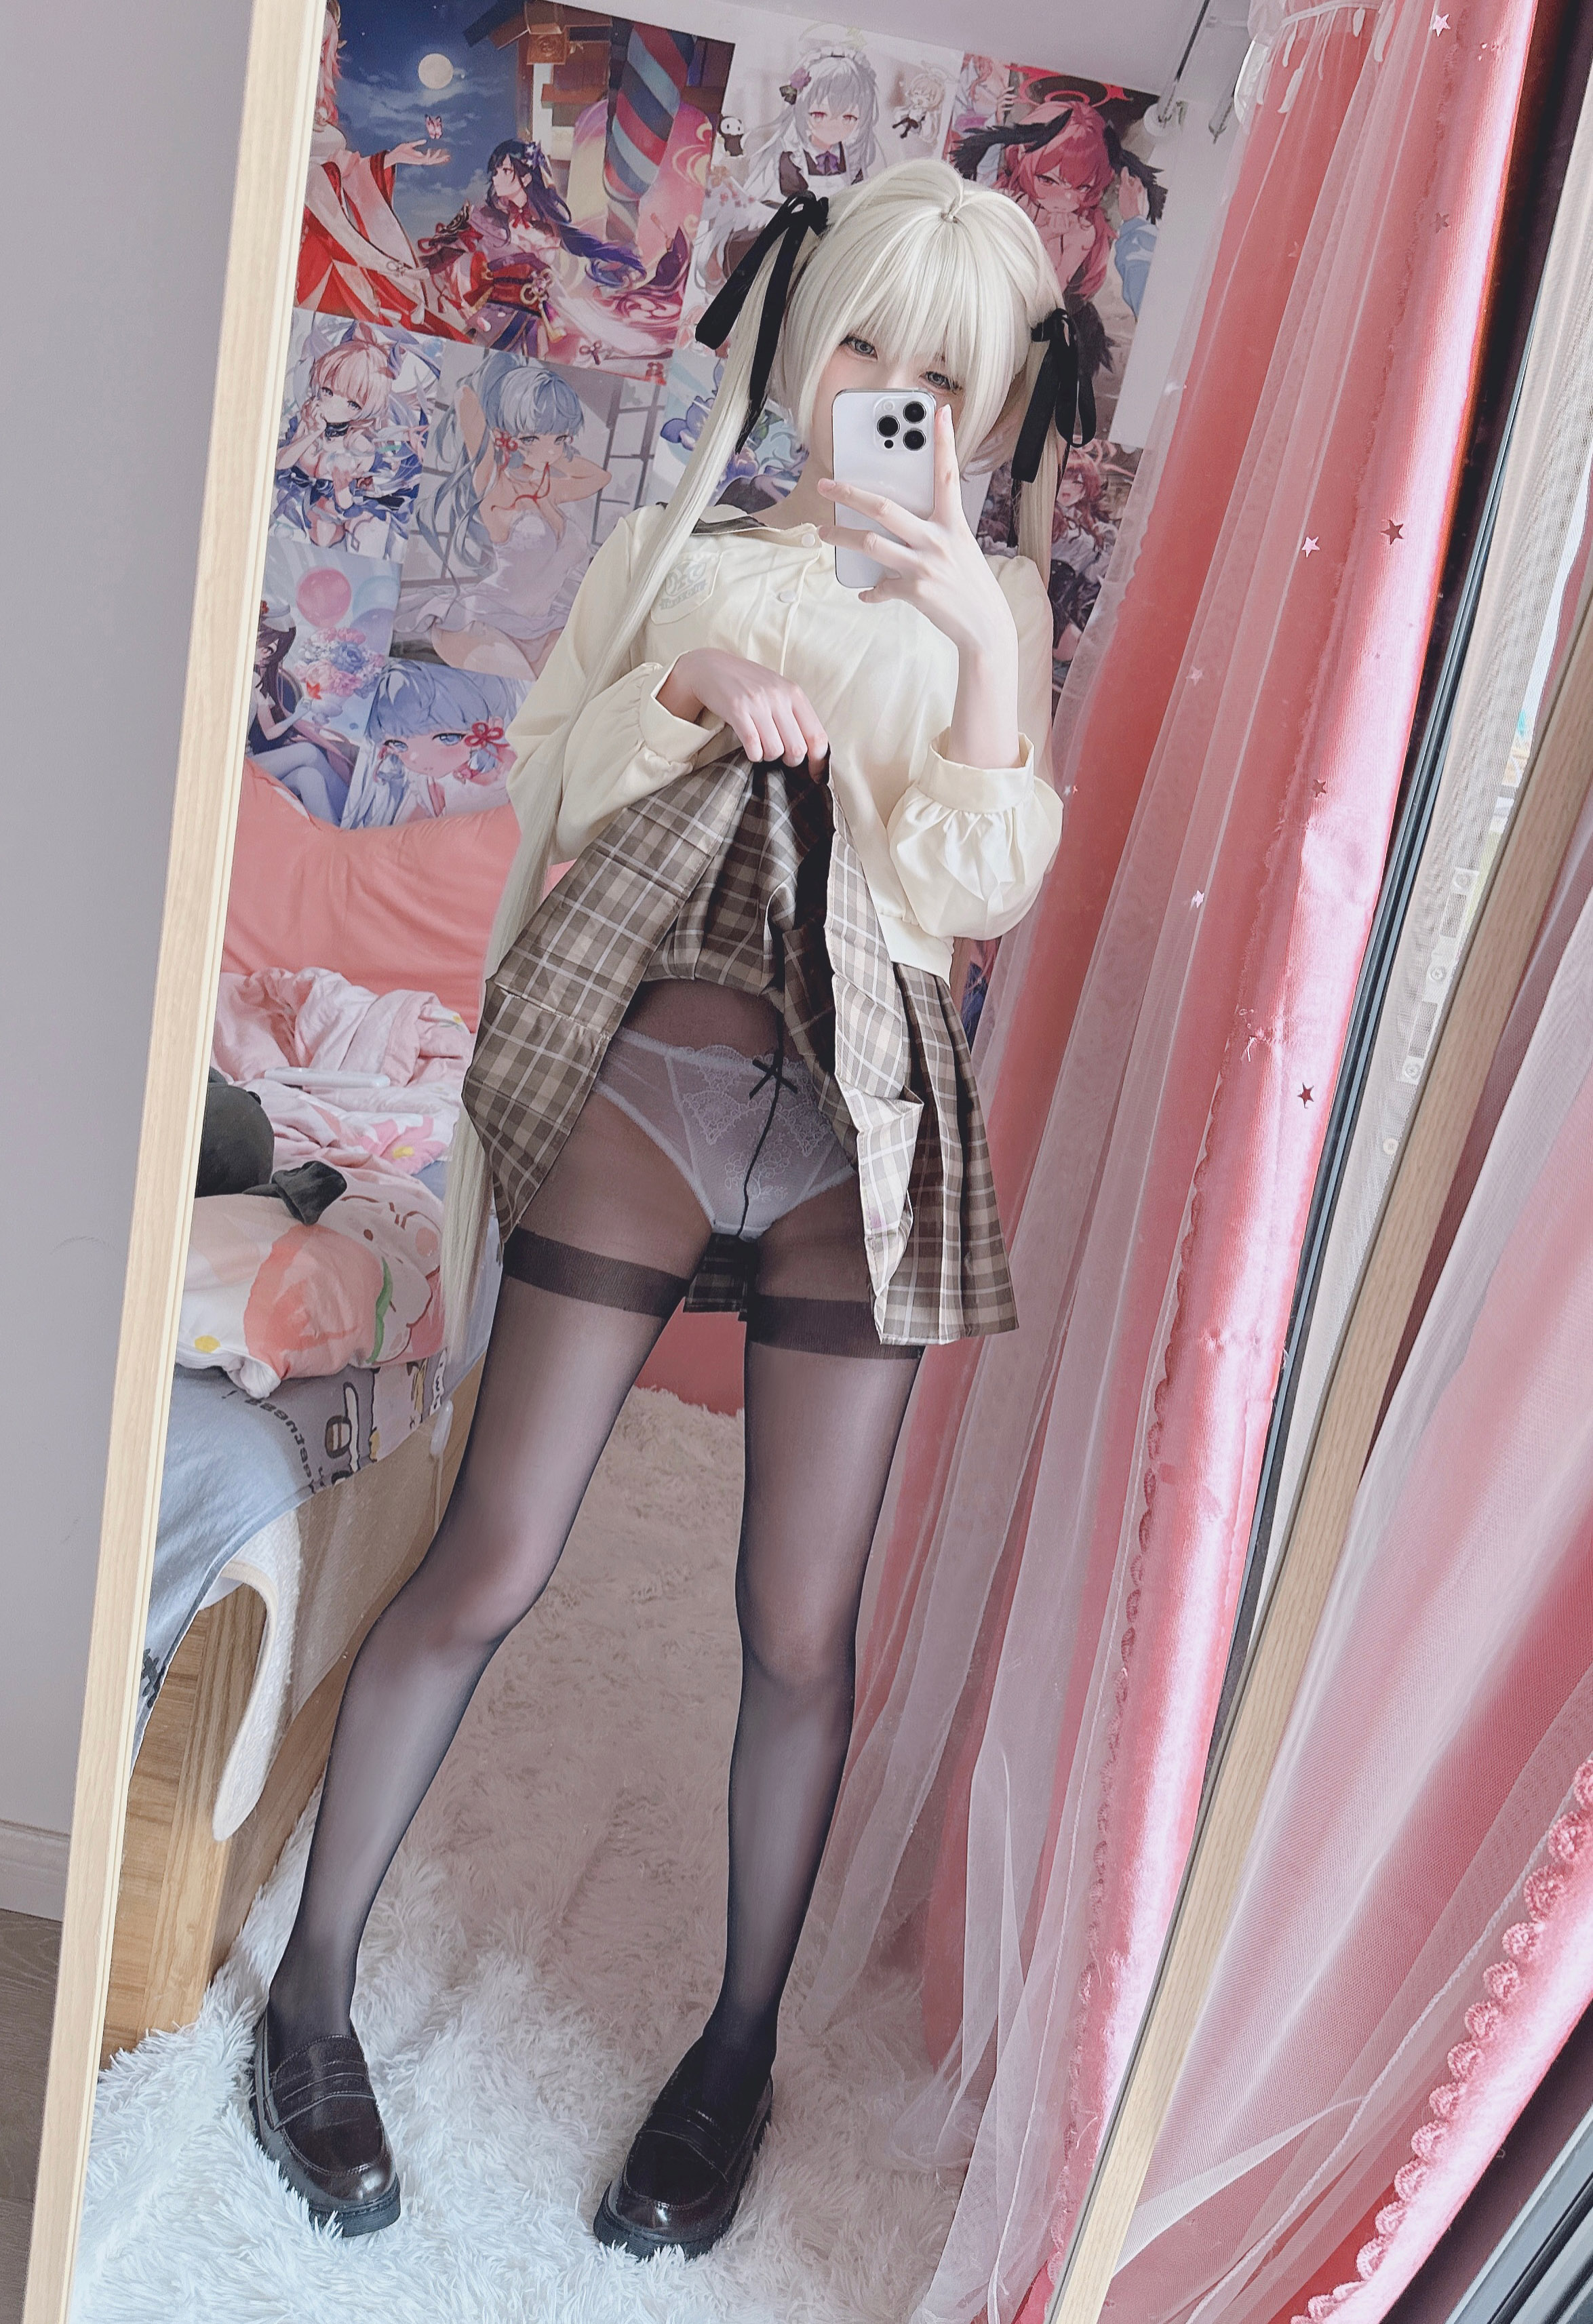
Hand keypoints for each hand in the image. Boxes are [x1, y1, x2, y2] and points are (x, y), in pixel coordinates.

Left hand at [389, 141, 450, 166]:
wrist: (394, 154)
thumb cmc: (401, 150)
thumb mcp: (410, 144)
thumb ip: (417, 143)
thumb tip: (425, 141)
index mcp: (420, 156)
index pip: (431, 157)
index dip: (438, 156)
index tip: (444, 153)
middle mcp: (420, 160)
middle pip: (433, 161)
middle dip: (440, 159)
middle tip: (448, 157)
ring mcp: (418, 160)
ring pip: (430, 161)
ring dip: (435, 156)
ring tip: (440, 151)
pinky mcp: (415, 160)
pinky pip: (423, 159)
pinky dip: (428, 155)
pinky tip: (430, 151)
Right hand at [658, 648, 828, 767]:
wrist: (713, 667)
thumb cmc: (749, 684)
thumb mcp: (779, 690)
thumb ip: (796, 714)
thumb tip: (814, 750)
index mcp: (794, 693)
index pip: (817, 735)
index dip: (819, 761)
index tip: (815, 774)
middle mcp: (779, 697)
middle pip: (797, 748)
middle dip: (791, 761)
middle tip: (782, 757)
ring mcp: (757, 703)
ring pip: (775, 751)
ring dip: (769, 757)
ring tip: (763, 748)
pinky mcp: (737, 711)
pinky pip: (753, 746)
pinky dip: (754, 754)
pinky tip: (752, 749)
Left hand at [815, 404, 1018, 670]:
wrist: (986, 628)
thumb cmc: (972, 586)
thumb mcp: (961, 548)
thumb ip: (935, 531)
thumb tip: (900, 523)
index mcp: (953, 523)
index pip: (947, 474)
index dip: (945, 442)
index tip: (939, 413)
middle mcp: (938, 540)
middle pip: (885, 508)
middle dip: (850, 493)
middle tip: (827, 485)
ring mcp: (925, 566)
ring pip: (871, 544)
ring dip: (841, 537)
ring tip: (823, 533)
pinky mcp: (916, 592)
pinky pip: (881, 587)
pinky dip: (870, 590)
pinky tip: (865, 592)